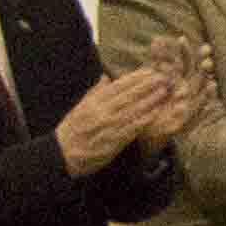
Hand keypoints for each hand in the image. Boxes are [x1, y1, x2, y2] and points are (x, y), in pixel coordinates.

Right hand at [54, 63, 194, 175]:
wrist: (62, 154)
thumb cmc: (72, 130)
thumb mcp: (80, 107)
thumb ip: (95, 92)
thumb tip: (106, 77)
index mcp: (93, 102)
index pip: (117, 86)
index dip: (135, 78)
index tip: (149, 71)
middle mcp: (101, 112)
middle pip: (127, 96)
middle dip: (146, 86)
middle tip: (162, 77)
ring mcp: (107, 127)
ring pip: (132, 111)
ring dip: (149, 101)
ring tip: (163, 92)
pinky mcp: (112, 142)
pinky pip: (130, 130)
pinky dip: (142, 121)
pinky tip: (154, 114)